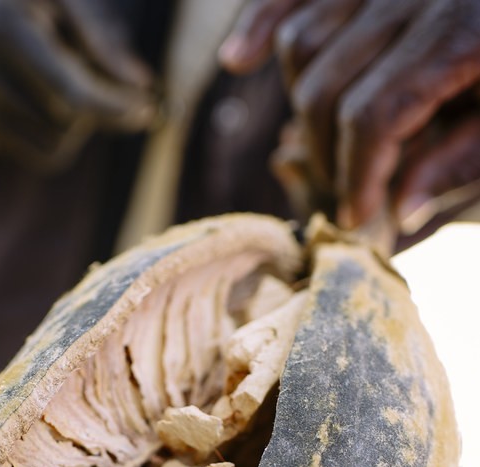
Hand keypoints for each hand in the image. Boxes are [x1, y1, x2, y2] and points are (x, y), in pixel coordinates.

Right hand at [0, 0, 156, 168]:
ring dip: (70, 129)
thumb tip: (146, 91)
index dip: (112, 107)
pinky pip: (26, 150)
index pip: (69, 90)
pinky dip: (43, 130)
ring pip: (48, 149)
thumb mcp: (55, 3)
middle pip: (63, 126)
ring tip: (56, 89)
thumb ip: (100, 48)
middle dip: (91, 114)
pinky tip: (28, 96)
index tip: (146, 112)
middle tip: (92, 86)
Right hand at [220, 0, 479, 235]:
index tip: (354, 217)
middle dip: (329, 153)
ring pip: (304, 41)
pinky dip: (263, 20)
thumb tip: (392, 207)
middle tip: (349, 190)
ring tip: (330, 143)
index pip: (373, 116)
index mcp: (461, 29)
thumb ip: (459, 160)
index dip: (356, 176)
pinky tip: (238, 59)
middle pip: (328, 85)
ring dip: (304, 103)